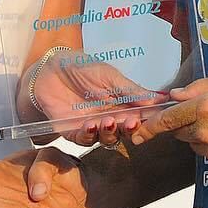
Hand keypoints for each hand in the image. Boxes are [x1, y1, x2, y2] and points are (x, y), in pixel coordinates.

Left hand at [28, 53, 165, 147]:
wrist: (49, 68)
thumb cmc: (80, 67)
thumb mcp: (110, 75)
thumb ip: (132, 90)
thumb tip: (159, 99)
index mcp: (122, 104)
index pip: (140, 116)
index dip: (147, 119)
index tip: (154, 117)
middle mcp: (110, 117)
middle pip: (126, 131)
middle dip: (130, 129)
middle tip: (131, 122)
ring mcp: (92, 126)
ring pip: (107, 139)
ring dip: (110, 132)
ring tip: (109, 121)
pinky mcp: (73, 132)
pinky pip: (84, 140)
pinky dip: (89, 134)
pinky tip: (90, 124)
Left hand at [131, 73, 207, 173]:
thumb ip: (199, 86)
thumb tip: (175, 95)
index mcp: (204, 108)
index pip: (167, 120)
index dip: (149, 126)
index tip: (136, 132)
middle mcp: (205, 132)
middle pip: (179, 132)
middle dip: (186, 124)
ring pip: (195, 145)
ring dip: (203, 136)